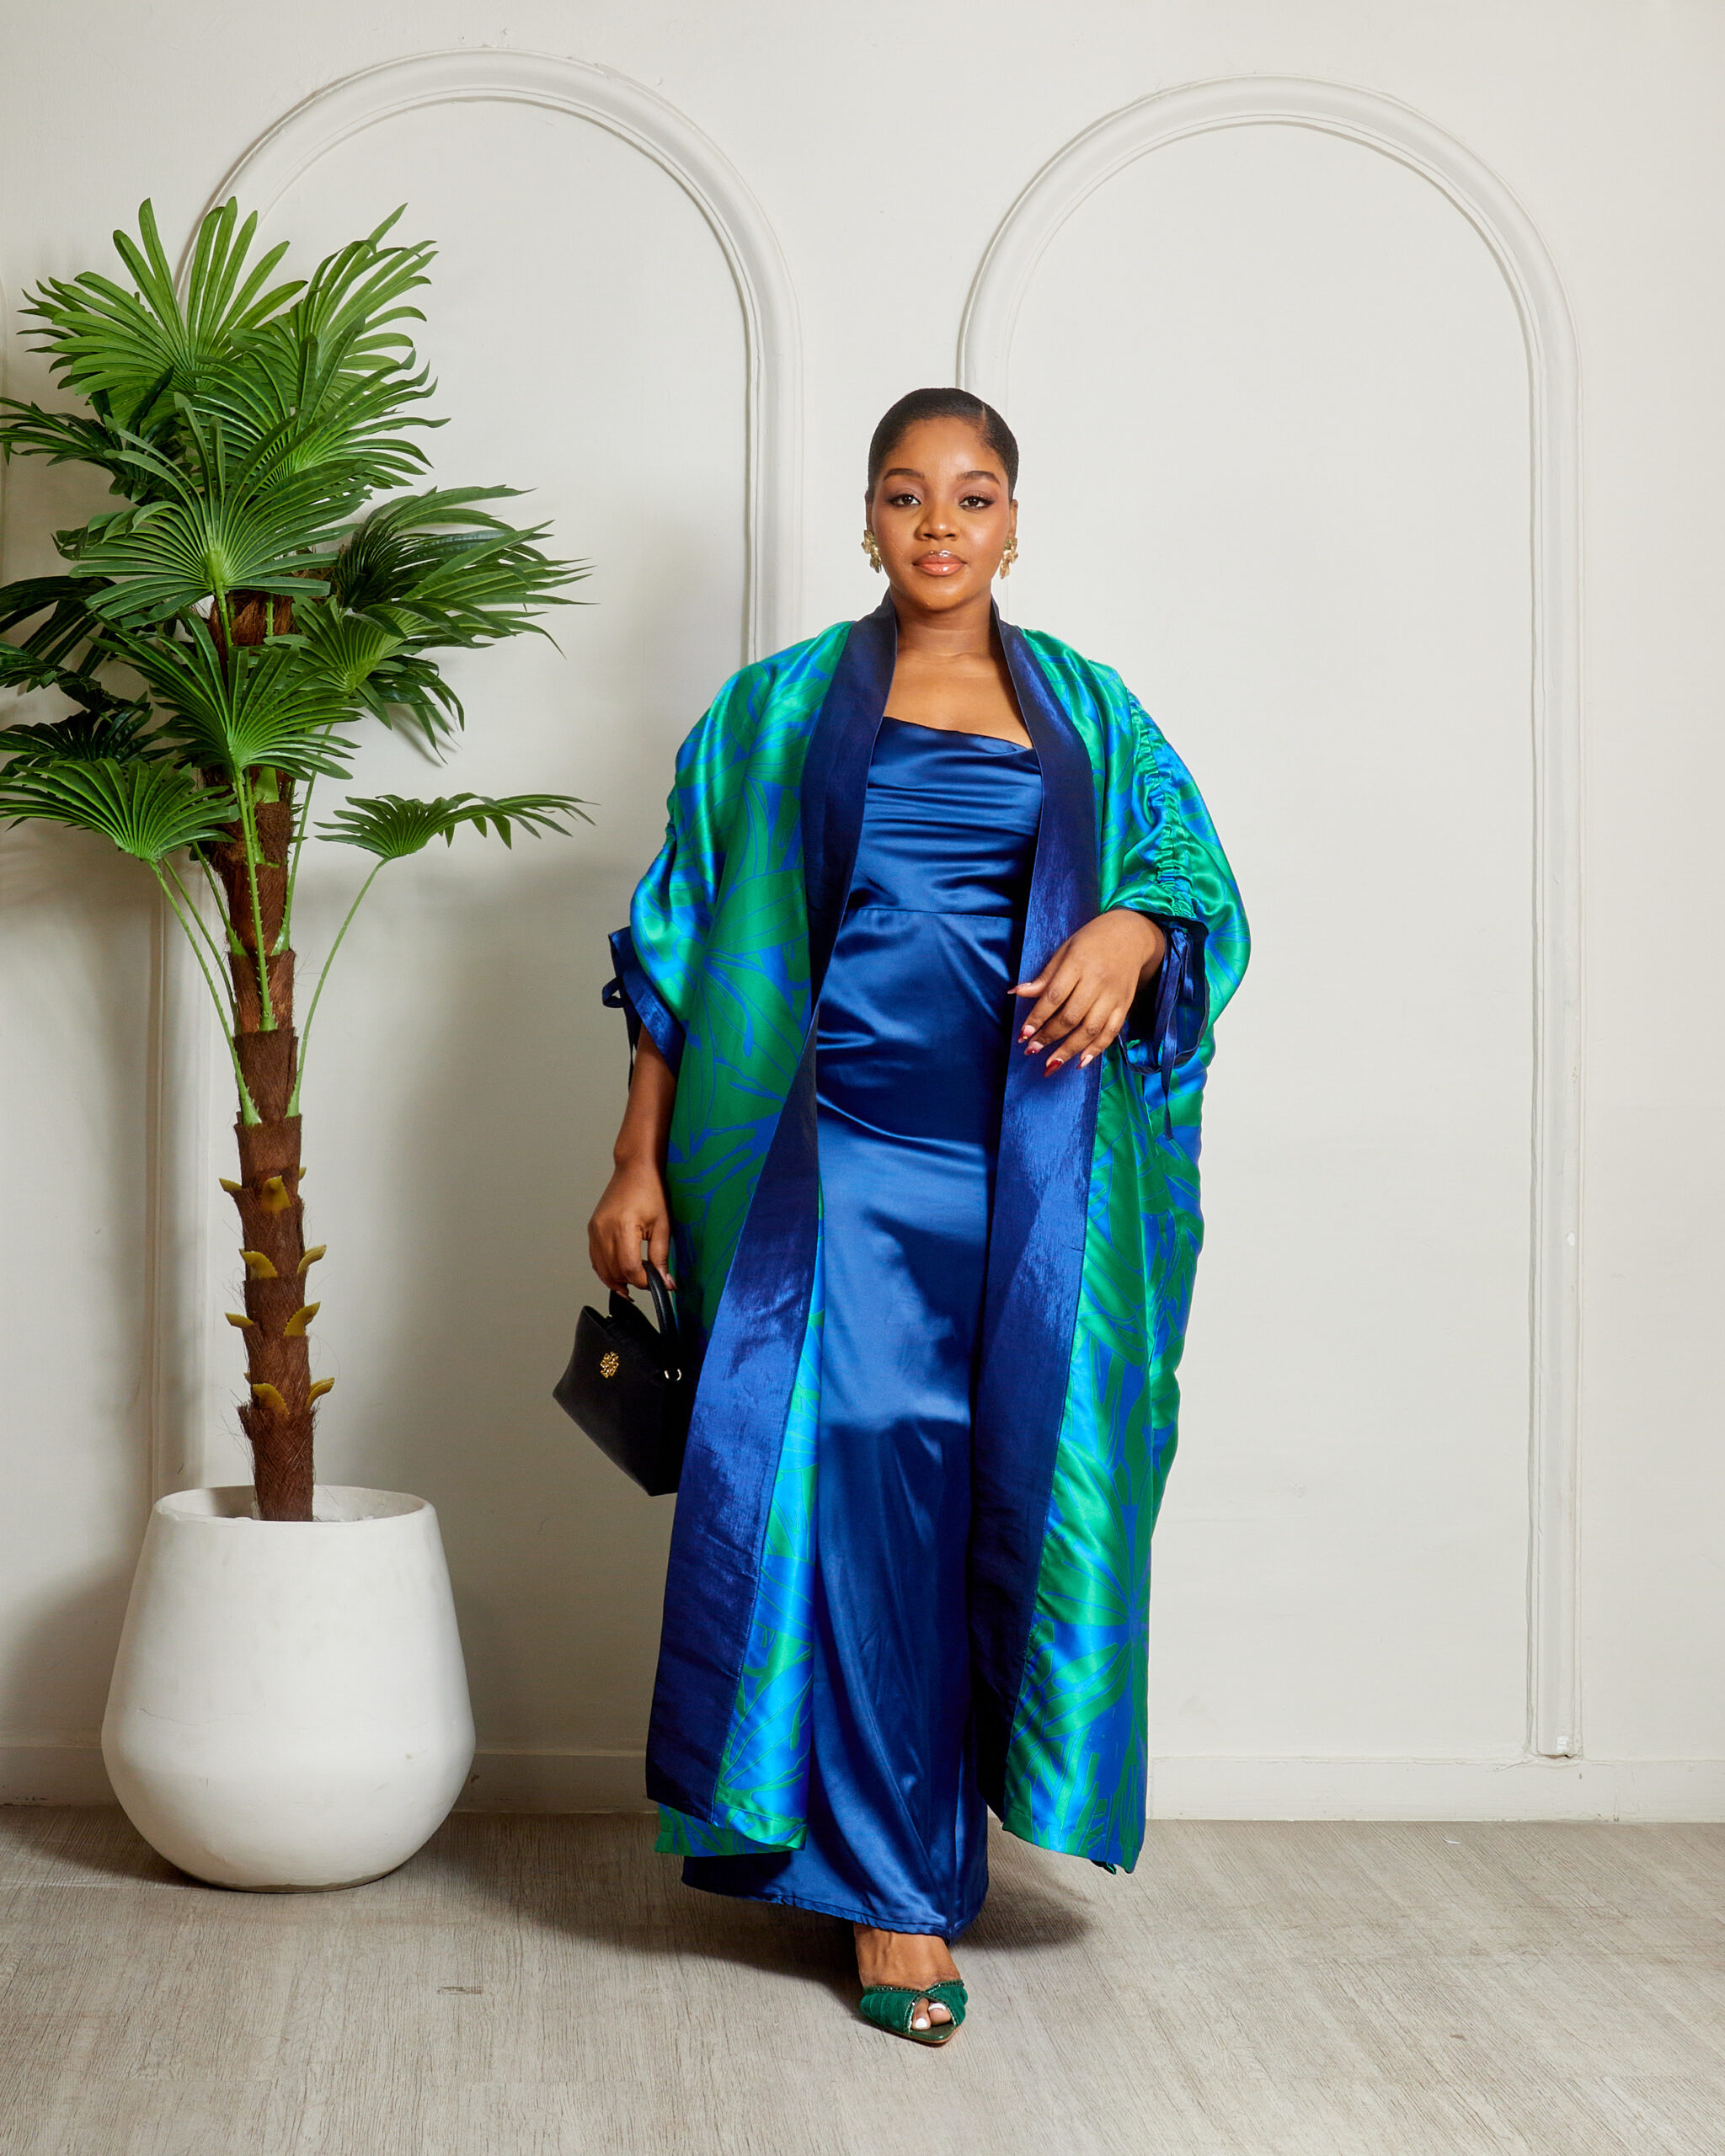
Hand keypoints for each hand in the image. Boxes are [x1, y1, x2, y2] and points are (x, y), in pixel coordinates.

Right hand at [587, 1154, 673, 1291]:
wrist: (635, 1169)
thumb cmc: (650, 1191)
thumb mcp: (662, 1225)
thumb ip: (661, 1256)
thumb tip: (666, 1282)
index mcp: (623, 1227)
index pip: (629, 1268)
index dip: (643, 1281)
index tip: (655, 1282)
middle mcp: (604, 1229)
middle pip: (614, 1271)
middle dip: (631, 1282)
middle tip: (648, 1280)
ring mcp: (595, 1230)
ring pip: (602, 1269)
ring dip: (617, 1280)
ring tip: (634, 1281)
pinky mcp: (592, 1229)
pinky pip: (595, 1258)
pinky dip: (606, 1270)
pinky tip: (618, 1274)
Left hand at [1012, 910, 1166, 1074]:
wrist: (1130, 935)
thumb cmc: (1091, 942)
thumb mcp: (1064, 951)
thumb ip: (1044, 977)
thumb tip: (1016, 993)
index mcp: (1078, 964)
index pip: (1054, 996)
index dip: (1037, 1018)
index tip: (1023, 1035)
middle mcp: (1097, 982)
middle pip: (1071, 1017)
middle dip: (1049, 1037)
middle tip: (1032, 1050)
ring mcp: (1113, 996)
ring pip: (1090, 1029)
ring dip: (1069, 1050)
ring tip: (1051, 1064)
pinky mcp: (1124, 1005)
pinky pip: (1111, 1032)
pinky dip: (1096, 1049)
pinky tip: (1080, 1062)